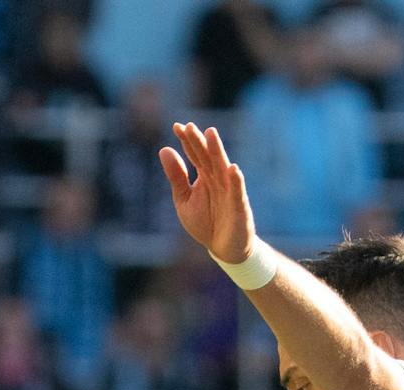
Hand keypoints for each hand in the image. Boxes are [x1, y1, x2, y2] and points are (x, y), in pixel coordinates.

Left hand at [158, 121, 255, 265]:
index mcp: (204, 177)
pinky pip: (237, 193)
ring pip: (222, 169)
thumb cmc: (205, 223)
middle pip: (207, 157)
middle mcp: (217, 180)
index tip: (177, 127)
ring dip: (217, 152)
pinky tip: (233, 169)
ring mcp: (229, 192)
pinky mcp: (239, 207)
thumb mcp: (184, 200)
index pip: (195, 154)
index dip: (186, 141)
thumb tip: (164, 150)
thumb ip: (176, 177)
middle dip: (199, 142)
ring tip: (211, 134)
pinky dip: (236, 181)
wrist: (224, 249)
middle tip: (189, 126)